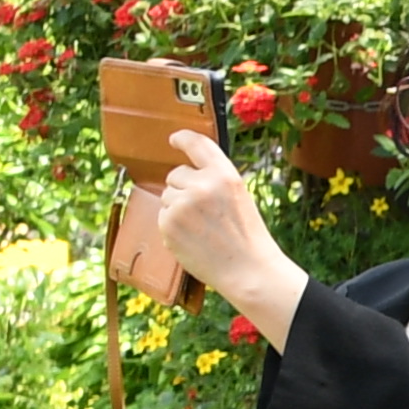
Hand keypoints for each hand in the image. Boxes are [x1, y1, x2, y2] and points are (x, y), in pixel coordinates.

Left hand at [150, 130, 301, 341]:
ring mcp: (182, 204)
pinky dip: (172, 227)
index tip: (174, 139)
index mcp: (225, 175)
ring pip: (166, 196)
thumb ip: (214, 180)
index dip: (183, 138)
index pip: (198, 145)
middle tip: (205, 213)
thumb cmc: (246, 236)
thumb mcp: (238, 197)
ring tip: (201, 228)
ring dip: (177, 209)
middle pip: (175, 175)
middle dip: (183, 189)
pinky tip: (192, 238)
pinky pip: (161, 216)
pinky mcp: (168, 223)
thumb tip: (183, 174)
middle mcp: (203, 185)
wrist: (247, 270)